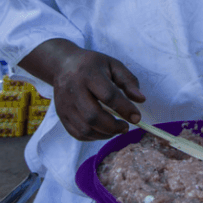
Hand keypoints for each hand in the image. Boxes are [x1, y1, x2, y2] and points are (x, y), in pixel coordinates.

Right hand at [19, 39, 145, 140]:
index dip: (124, 109)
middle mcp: (73, 90)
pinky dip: (93, 137)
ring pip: (84, 128)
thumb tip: (141, 100)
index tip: (137, 118)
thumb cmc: (92, 65)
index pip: (108, 96)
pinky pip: (77, 133)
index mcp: (88, 74)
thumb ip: (128, 81)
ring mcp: (65, 105)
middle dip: (113, 126)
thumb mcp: (113, 65)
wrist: (63, 65)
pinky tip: (103, 131)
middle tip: (126, 127)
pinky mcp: (61, 115)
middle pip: (93, 116)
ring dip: (104, 134)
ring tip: (116, 129)